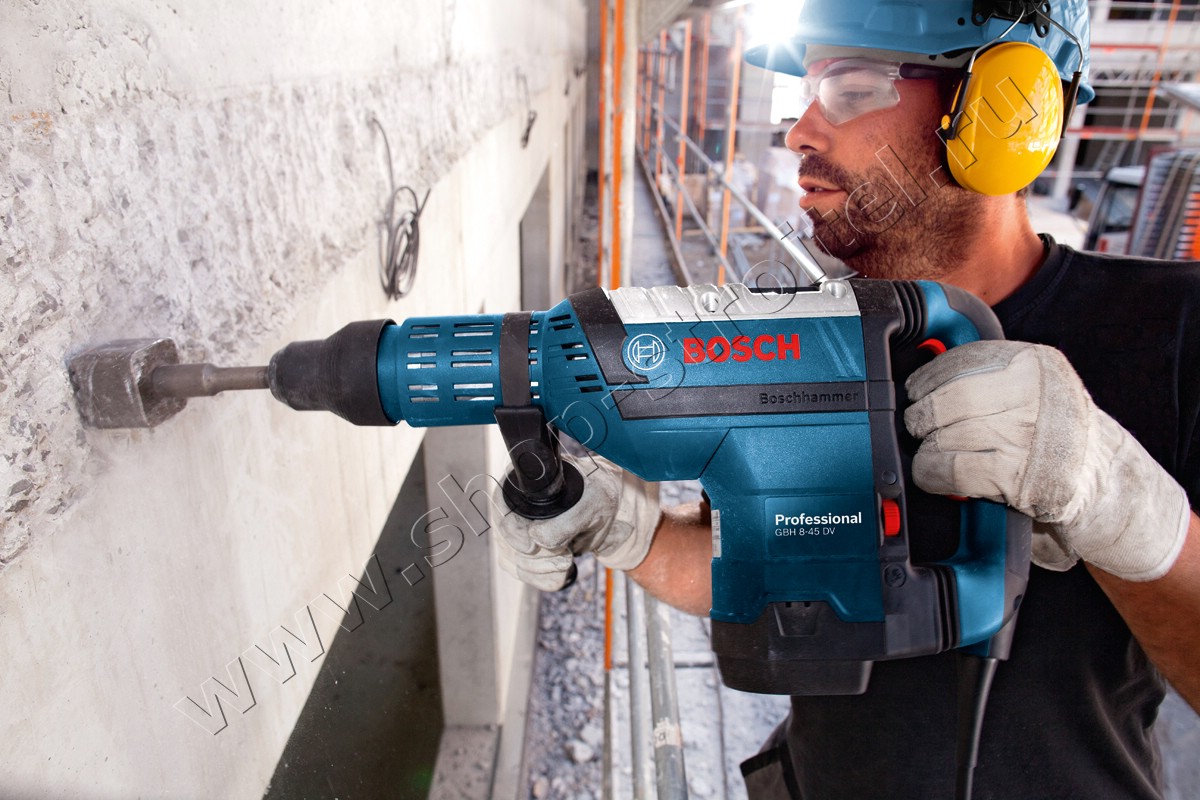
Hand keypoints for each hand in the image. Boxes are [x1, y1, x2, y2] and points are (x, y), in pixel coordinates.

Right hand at [493, 454, 661, 590]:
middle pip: (506, 542)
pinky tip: (564, 571)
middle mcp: (515, 508)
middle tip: (564, 557)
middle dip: (536, 558)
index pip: (502, 509)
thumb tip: (537, 541)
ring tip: (568, 562)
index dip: (511, 531)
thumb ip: (565, 522)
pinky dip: (545, 579)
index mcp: (525, 484)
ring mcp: (518, 533)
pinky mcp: (528, 554)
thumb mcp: (592, 505)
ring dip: (541, 570)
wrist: (613, 513)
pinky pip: (526, 574)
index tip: (531, 547)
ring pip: (514, 562)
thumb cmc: (601, 497)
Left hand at [904, 340, 1190, 580]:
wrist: (1108, 484)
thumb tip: (923, 386)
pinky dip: (932, 473)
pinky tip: (933, 476)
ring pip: (949, 433)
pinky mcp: (1020, 476)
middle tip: (918, 429)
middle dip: (923, 416)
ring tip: (931, 455)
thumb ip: (991, 378)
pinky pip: (954, 468)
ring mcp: (1030, 435)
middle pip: (952, 399)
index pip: (964, 359)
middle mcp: (1036, 393)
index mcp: (1035, 363)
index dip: (929, 378)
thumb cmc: (1056, 437)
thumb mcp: (1034, 391)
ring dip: (929, 449)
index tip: (916, 393)